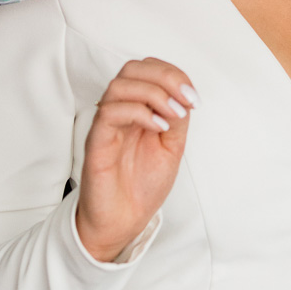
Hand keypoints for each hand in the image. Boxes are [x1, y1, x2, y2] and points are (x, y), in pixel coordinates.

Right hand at [76, 59, 196, 261]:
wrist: (123, 220)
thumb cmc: (142, 185)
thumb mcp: (172, 147)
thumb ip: (177, 119)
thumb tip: (184, 95)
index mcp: (137, 108)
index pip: (148, 69)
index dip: (173, 74)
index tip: (193, 96)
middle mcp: (120, 111)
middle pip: (132, 69)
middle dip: (165, 77)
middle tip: (186, 99)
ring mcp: (106, 125)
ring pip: (119, 85)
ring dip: (154, 93)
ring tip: (174, 115)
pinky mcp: (96, 141)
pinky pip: (110, 112)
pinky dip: (139, 112)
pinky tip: (158, 127)